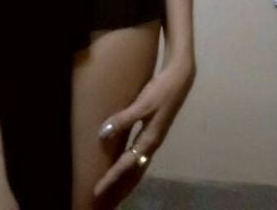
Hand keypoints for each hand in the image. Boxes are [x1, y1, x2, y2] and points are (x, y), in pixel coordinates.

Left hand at [93, 58, 195, 201]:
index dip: (111, 177)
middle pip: (133, 172)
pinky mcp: (152, 131)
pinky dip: (129, 164)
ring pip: (136, 165)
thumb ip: (124, 119)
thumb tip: (103, 134)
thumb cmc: (161, 91)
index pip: (126, 165)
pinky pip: (138, 154)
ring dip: (124, 178)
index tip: (97, 190)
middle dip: (118, 185)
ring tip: (111, 188)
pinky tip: (123, 163)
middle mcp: (151, 143)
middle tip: (102, 197)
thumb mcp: (143, 104)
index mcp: (149, 140)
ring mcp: (153, 138)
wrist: (179, 78)